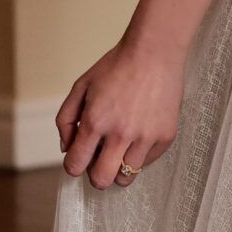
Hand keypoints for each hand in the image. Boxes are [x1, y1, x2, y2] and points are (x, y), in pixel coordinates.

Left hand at [55, 38, 183, 188]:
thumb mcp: (81, 86)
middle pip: (101, 179)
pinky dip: (139, 155)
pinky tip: (138, 137)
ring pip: (126, 176)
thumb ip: (66, 119)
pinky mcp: (165, 136)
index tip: (79, 160)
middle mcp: (120, 133)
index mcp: (95, 121)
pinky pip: (147, 162)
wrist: (154, 52)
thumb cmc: (117, 66)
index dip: (74, 166)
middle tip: (99, 162)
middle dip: (95, 175)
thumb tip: (67, 148)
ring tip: (120, 151)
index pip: (76, 164)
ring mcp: (146, 137)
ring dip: (119, 167)